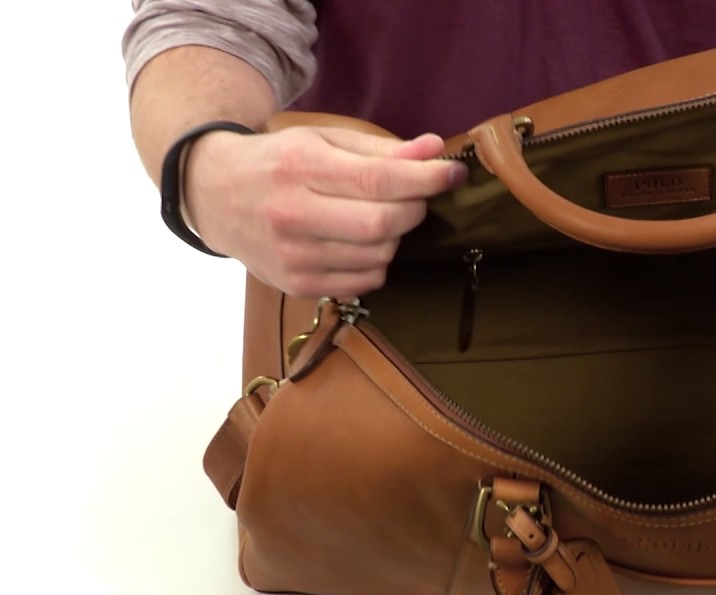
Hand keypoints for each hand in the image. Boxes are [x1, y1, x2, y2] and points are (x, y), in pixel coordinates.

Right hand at [184, 126, 466, 297]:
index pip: (380, 180)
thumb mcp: (323, 141)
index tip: (452, 173)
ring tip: (379, 218)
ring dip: (395, 238)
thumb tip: (434, 151)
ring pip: (379, 256)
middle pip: (383, 225)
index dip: (426, 179)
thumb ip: (381, 150)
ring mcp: (293, 255)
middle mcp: (293, 214)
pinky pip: (365, 282)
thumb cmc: (279, 162)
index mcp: (300, 166)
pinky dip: (377, 263)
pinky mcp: (296, 284)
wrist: (214, 195)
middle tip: (414, 197)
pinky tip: (360, 243)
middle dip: (414, 210)